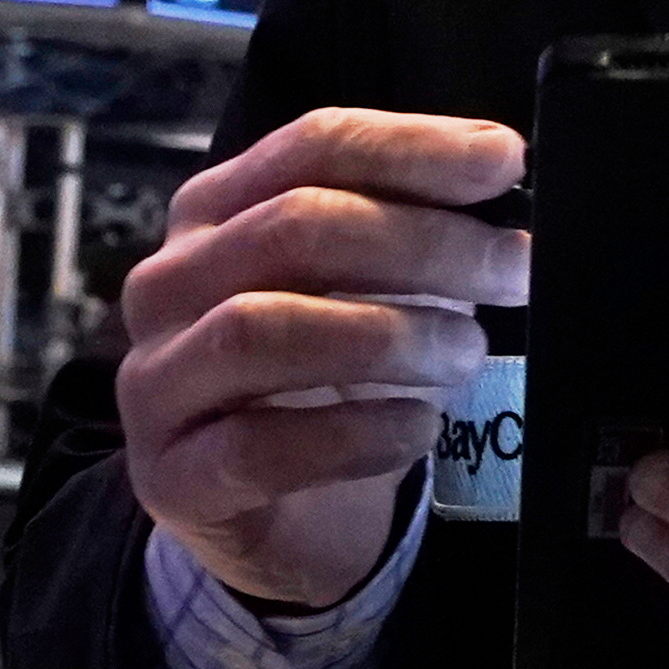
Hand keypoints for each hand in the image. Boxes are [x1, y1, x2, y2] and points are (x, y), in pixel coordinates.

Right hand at [116, 108, 530, 606]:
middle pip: (291, 228)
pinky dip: (355, 434)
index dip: (411, 148)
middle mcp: (170, 283)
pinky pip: (257, 447)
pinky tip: (418, 427)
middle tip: (512, 270)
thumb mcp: (373, 291)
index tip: (505, 160)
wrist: (287, 521)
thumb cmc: (334, 384)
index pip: (310, 147)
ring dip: (385, 335)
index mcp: (217, 211)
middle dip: (420, 242)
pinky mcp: (172, 476)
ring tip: (466, 352)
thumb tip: (502, 174)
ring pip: (260, 329)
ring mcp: (157, 381)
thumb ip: (420, 229)